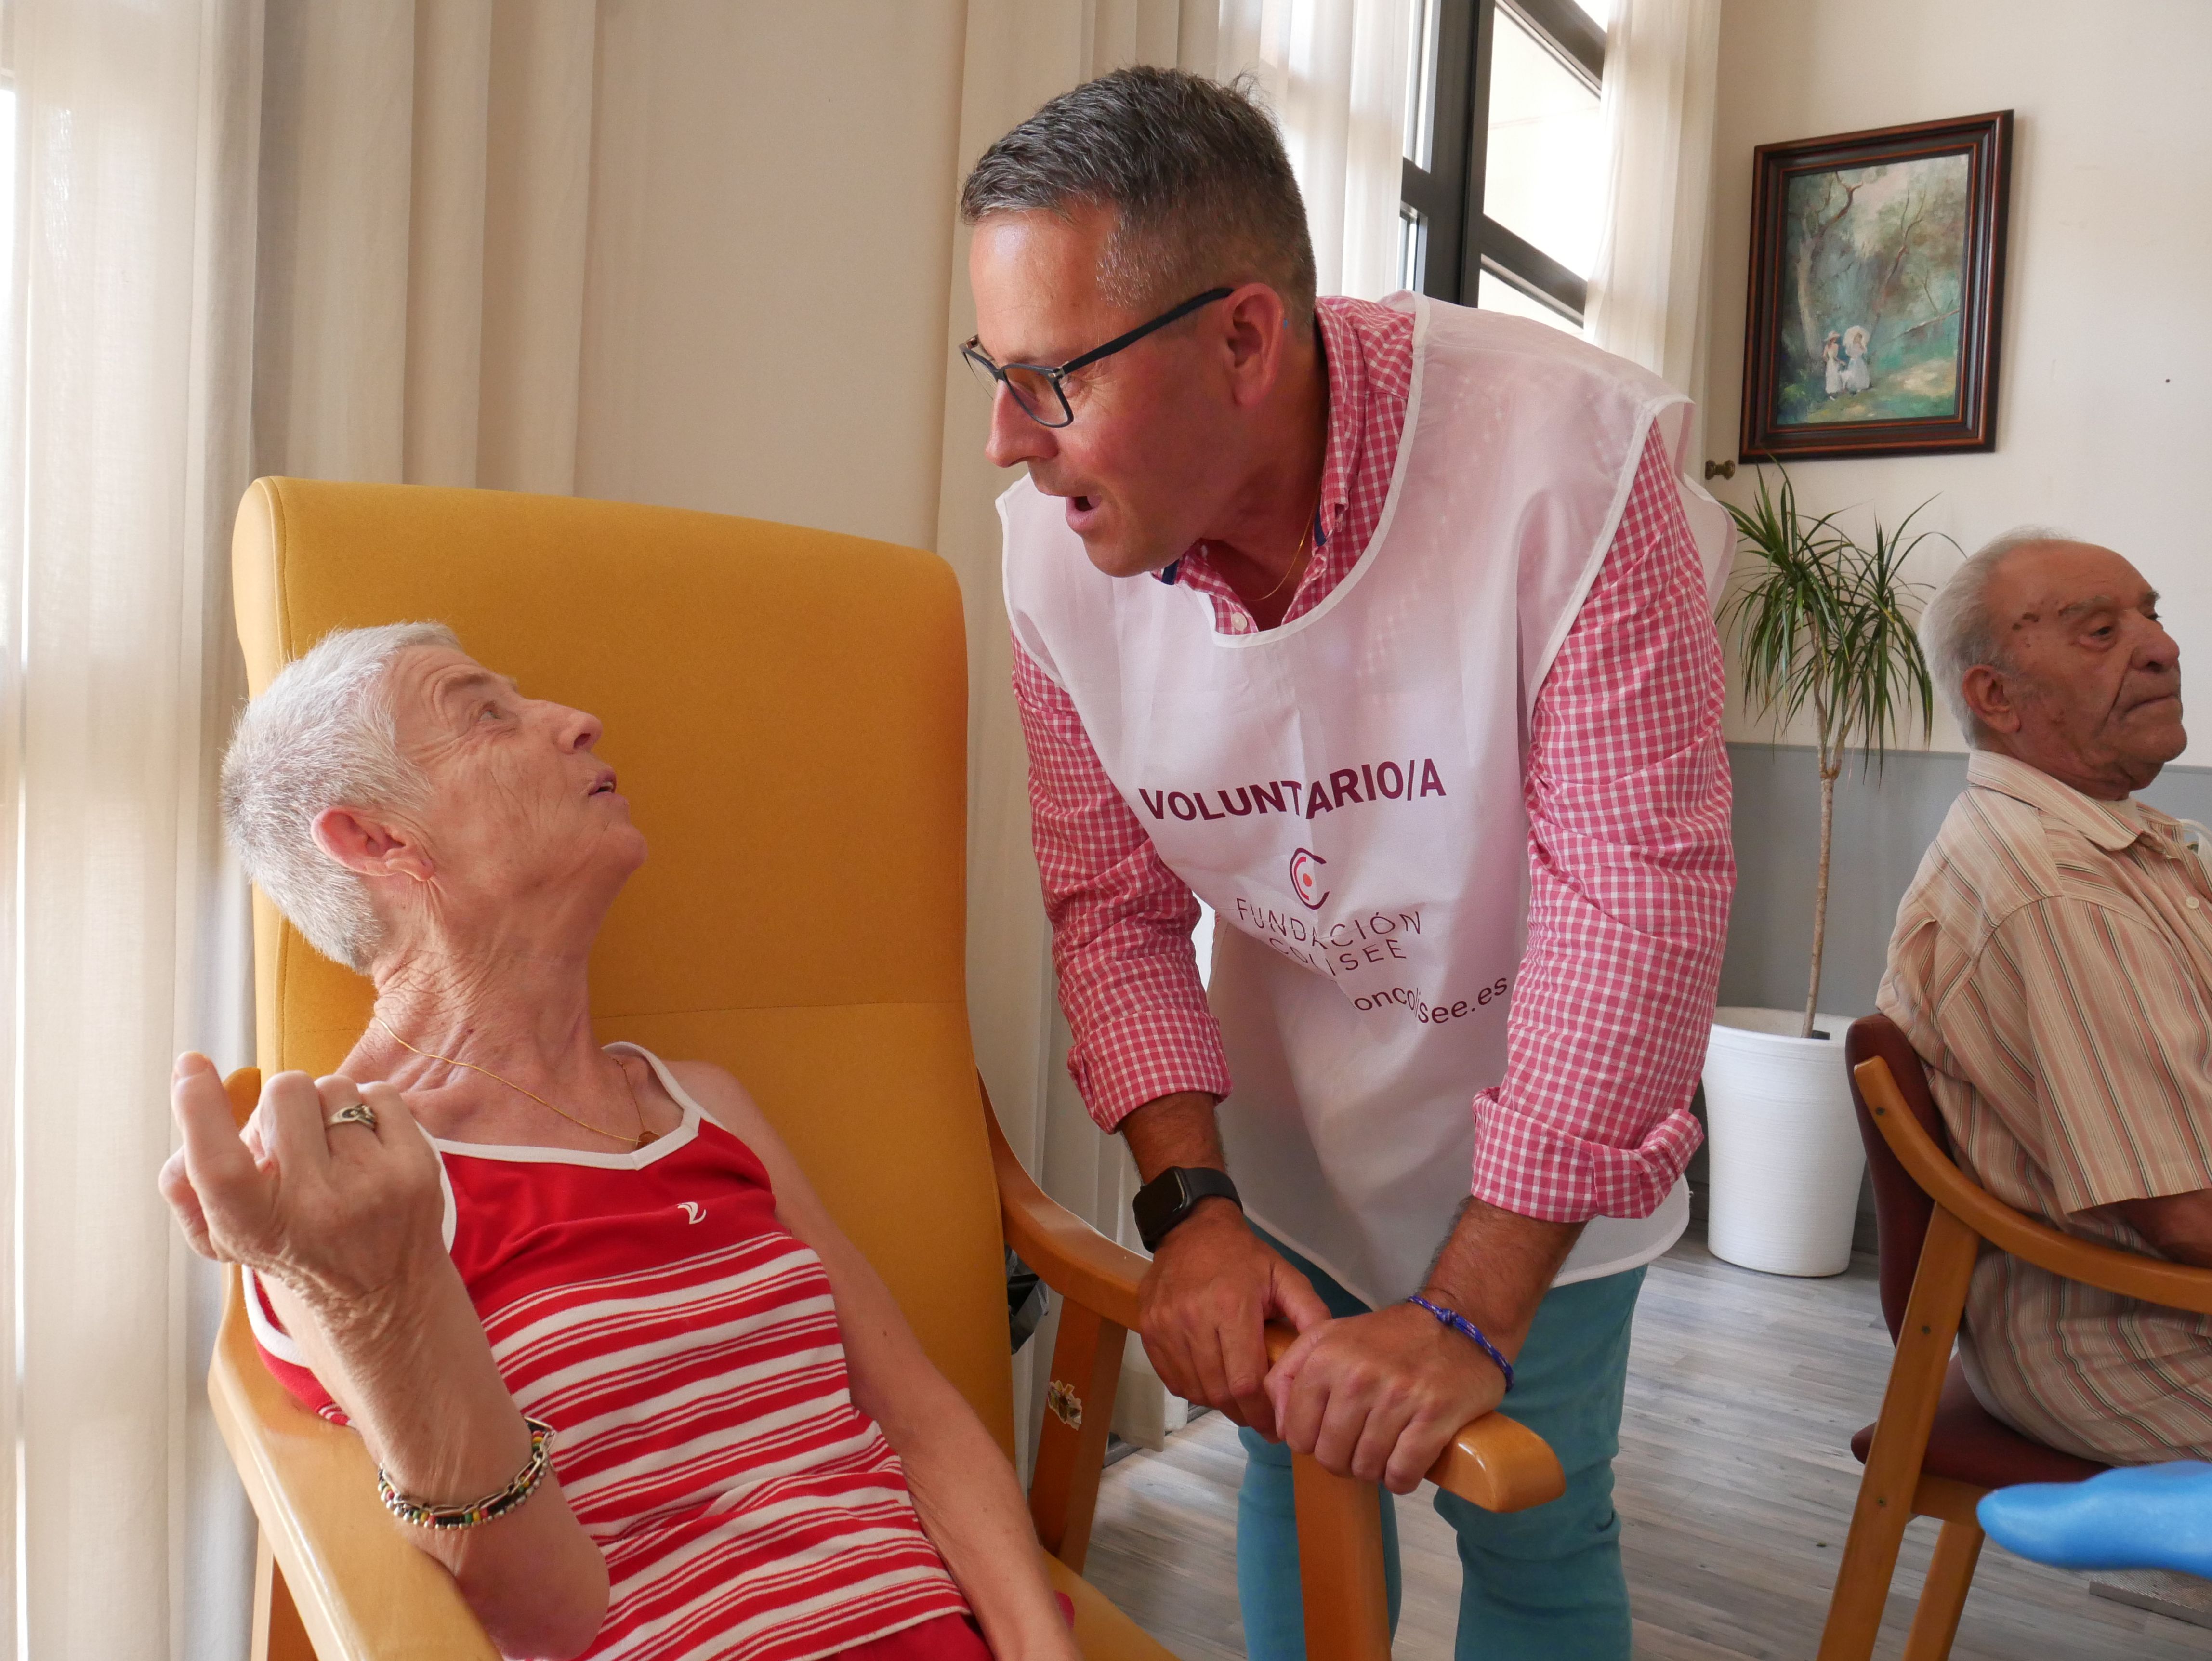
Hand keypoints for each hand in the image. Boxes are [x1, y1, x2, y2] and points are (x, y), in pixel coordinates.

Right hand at [157, 1052, 446, 1320]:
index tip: (191, 1068)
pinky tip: (364, 1147)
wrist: (382, 1292)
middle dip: (279, 1104)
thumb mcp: (225, 1236)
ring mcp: (373, 1186)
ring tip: (328, 1149)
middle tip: (288, 1140)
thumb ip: (186, 1180)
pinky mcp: (417, 1167)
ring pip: (334, 1087)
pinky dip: (367, 1109)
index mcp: (255, 1229)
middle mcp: (316, 1209)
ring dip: (324, 1107)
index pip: (218, 1165)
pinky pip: (379, 1093)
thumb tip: (187, 1083)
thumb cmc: (290, 1247)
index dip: (198, 1109)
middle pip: (284, 1093)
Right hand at [1137, 1199, 1329, 1438]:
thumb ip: (1310, 1313)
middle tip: (1261, 1420)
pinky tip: (1212, 1383)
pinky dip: (1193, 1389)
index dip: (1262, 1413)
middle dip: (1243, 1415)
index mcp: (1231, 1307)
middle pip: (1219, 1392)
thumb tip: (1330, 1355)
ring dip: (1219, 1404)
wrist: (1191, 1229)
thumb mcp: (1284, 1276)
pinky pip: (1171, 1378)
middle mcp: (1193, 1319)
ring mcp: (1165, 1326)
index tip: (1277, 1427)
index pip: (1244, 1382)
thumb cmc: (1243, 1256)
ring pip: (1194, 1389)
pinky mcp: (1148, 1330)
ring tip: (1238, 1402)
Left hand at [1264, 1300, 1503, 1492]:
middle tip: (1360, 1447)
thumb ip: (1290, 1374)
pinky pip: (1401, 1473)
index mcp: (1326, 1357)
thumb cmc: (1388, 1337)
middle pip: (1330, 1457)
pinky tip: (1405, 1465)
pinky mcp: (1434, 1416)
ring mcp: (1398, 1397)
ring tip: (1385, 1451)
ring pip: (1366, 1468)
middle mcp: (1358, 1377)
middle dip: (1343, 1462)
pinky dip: (1401, 1479)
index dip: (1311, 1444)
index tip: (1330, 1437)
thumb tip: (1278, 1428)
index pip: (1297, 1434)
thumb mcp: (1328, 1338)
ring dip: (1374, 1470)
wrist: (1459, 1322)